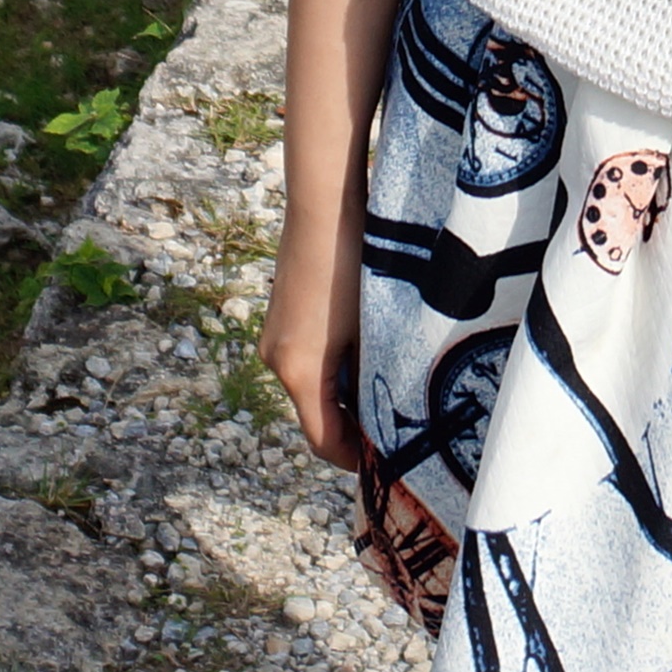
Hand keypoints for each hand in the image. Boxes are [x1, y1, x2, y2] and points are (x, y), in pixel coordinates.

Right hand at [264, 185, 373, 474]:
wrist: (324, 207)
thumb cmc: (353, 266)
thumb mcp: (371, 329)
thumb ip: (373, 375)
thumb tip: (386, 409)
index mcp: (298, 372)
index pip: (323, 439)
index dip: (354, 458)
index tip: (385, 465)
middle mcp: (277, 360)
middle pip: (316, 414)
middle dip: (353, 425)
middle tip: (395, 429)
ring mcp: (276, 337)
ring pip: (312, 386)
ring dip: (345, 394)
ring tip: (387, 388)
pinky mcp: (281, 318)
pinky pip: (308, 360)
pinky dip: (334, 369)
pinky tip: (366, 352)